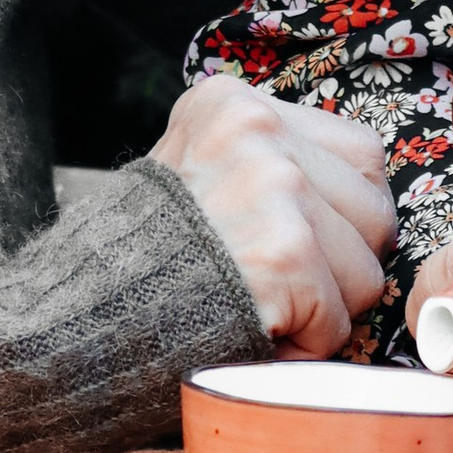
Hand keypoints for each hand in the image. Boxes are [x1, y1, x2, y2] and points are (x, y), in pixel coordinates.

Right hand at [150, 75, 395, 357]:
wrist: (78, 318)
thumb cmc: (143, 260)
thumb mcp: (195, 170)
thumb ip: (266, 165)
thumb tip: (364, 201)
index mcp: (233, 104)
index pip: (360, 154)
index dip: (339, 215)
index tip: (294, 241)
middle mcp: (258, 131)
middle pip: (374, 212)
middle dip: (340, 265)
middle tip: (276, 283)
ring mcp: (275, 187)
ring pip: (366, 272)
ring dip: (323, 310)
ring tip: (258, 304)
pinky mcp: (286, 253)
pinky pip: (340, 322)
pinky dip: (302, 348)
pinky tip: (254, 330)